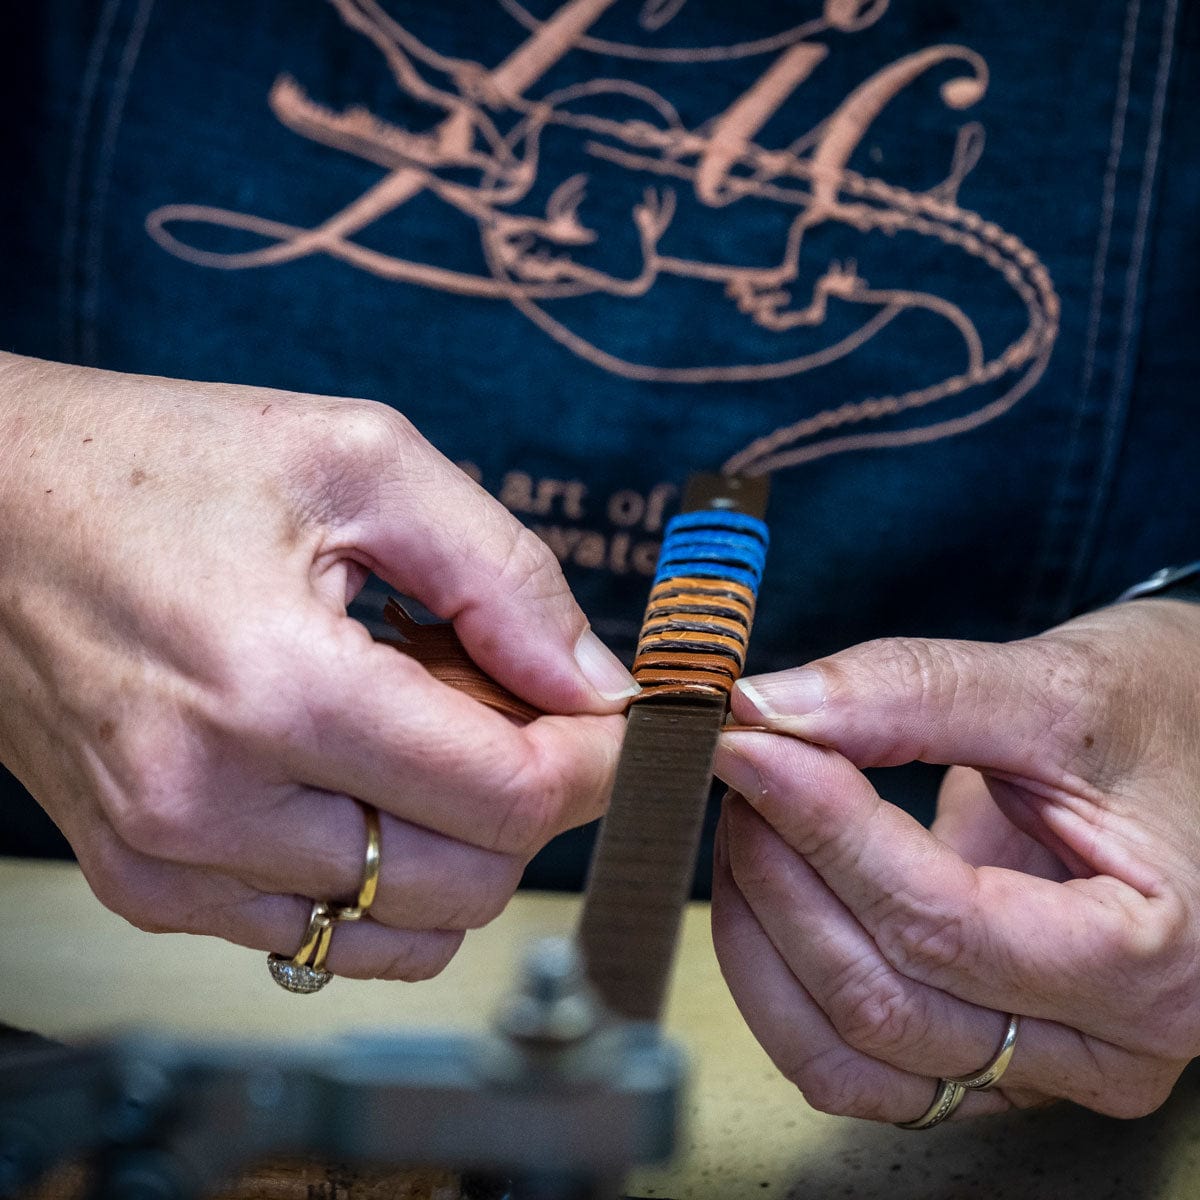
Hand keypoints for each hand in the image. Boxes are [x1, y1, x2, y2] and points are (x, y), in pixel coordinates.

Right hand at [0, 353, 633, 977]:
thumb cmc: (156, 465)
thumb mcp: (359, 463)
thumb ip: (503, 576)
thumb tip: (594, 681)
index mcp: (275, 689)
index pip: (504, 797)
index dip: (591, 763)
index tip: (613, 722)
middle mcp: (211, 806)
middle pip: (470, 879)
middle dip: (529, 797)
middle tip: (508, 700)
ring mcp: (171, 863)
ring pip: (405, 925)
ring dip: (456, 839)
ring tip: (422, 728)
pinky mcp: (149, 884)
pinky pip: (323, 933)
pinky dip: (380, 871)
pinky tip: (360, 775)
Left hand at [711, 600, 1199, 1121]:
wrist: (1198, 750)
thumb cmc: (1161, 718)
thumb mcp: (1057, 686)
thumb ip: (913, 692)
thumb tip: (769, 707)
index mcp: (1149, 959)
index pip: (940, 921)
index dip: (823, 830)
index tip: (749, 746)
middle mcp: (1102, 1046)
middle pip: (885, 997)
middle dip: (784, 874)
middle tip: (744, 768)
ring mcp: (1037, 1068)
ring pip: (851, 1051)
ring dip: (767, 934)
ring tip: (748, 820)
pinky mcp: (982, 1058)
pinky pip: (851, 1063)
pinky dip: (781, 982)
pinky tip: (765, 888)